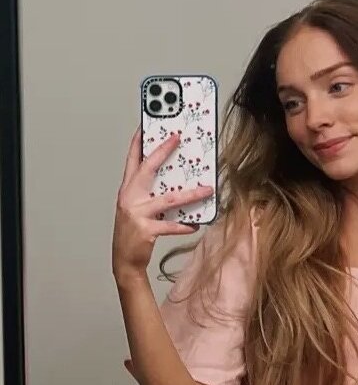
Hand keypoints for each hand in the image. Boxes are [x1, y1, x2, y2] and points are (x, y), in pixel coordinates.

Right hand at [112, 126, 212, 285]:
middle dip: (162, 151)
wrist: (123, 260)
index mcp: (127, 190)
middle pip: (147, 169)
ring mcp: (136, 213)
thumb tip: (175, 179)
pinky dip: (184, 225)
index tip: (146, 124)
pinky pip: (170, 225)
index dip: (138, 141)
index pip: (132, 160)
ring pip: (168, 199)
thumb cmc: (132, 232)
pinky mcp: (145, 230)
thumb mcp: (137, 207)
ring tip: (207, 190)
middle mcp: (129, 198)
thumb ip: (150, 192)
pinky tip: (195, 224)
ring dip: (190, 194)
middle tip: (177, 138)